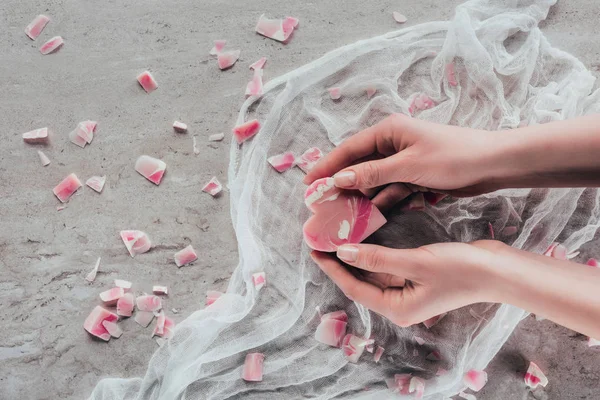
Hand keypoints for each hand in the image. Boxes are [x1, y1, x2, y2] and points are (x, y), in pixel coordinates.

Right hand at [304, 114, 501, 209]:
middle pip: (359, 166)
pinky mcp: (415, 175)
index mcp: (388, 131)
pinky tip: (372, 214)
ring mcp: (404, 160)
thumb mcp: (409, 166)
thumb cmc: (453, 157)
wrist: (493, 164)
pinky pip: (391, 188)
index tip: (308, 184)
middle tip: (321, 204)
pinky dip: (384, 200)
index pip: (349, 149)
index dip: (326, 166)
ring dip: (362, 196)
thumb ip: (372, 173)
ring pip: (374, 180)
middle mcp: (393, 143)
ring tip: (342, 215)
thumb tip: (338, 179)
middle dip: (342, 185)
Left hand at [310, 240, 505, 326]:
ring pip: (372, 274)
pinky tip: (362, 239)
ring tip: (335, 237)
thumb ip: (377, 258)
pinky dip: (373, 254)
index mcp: (397, 309)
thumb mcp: (415, 262)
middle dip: (340, 262)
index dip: (333, 268)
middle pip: (360, 282)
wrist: (497, 270)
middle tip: (320, 240)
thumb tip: (344, 252)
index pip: (354, 288)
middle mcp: (399, 304)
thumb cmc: (460, 270)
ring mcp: (407, 292)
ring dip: (355, 257)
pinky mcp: (415, 279)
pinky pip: (386, 267)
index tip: (314, 250)